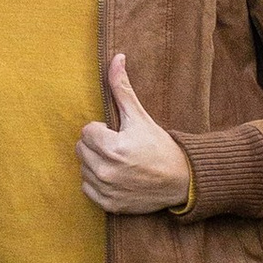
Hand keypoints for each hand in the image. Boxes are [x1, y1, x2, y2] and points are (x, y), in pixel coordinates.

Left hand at [77, 55, 193, 215]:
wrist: (181, 180)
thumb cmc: (160, 146)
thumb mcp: (140, 116)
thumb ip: (122, 88)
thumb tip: (116, 57)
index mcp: (113, 147)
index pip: (86, 131)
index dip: (102, 130)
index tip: (119, 135)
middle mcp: (107, 171)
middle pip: (81, 149)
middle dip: (96, 145)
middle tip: (118, 147)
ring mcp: (107, 190)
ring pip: (83, 168)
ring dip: (96, 163)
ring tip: (118, 162)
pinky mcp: (109, 205)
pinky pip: (87, 188)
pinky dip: (97, 183)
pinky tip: (116, 177)